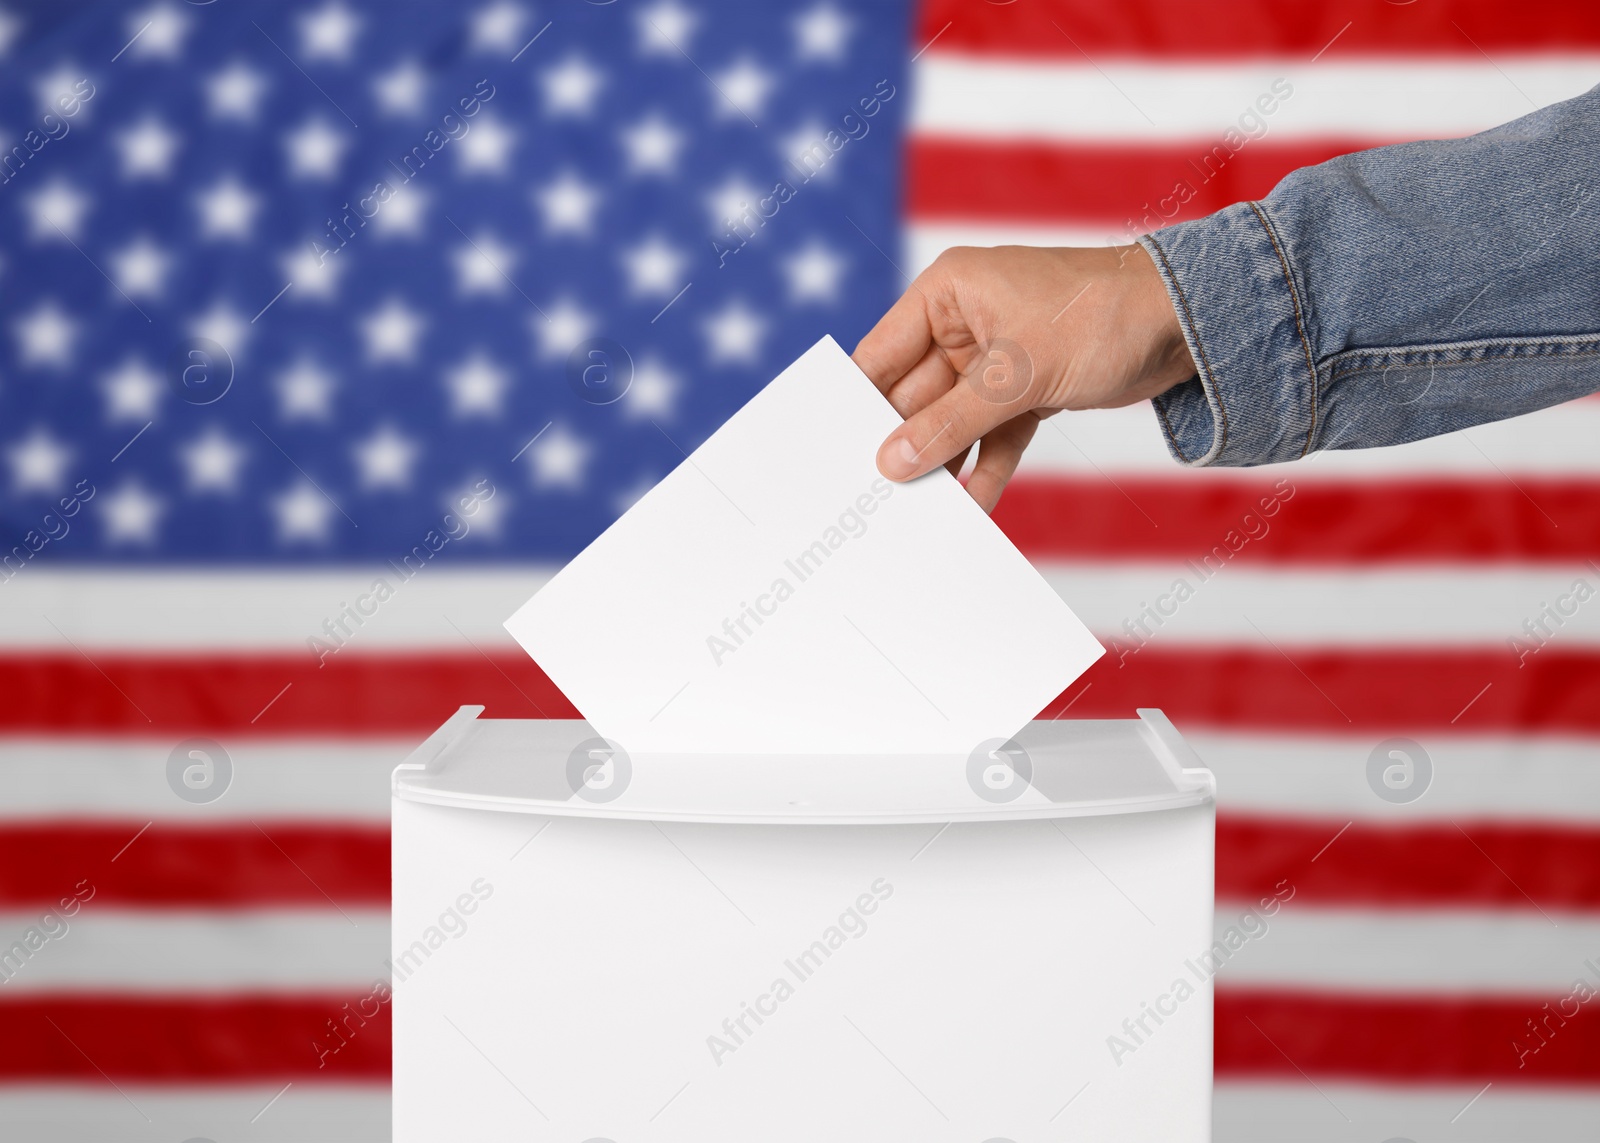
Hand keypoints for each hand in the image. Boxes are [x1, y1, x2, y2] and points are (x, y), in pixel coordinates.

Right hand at [852, 244, 1196, 511]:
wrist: (1188, 321)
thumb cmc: (1101, 314)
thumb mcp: (1016, 374)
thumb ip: (950, 422)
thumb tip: (893, 460)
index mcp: (946, 293)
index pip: (881, 355)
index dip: (859, 404)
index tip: (837, 452)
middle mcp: (963, 323)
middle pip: (913, 395)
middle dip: (904, 444)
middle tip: (879, 496)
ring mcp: (995, 359)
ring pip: (952, 420)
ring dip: (944, 461)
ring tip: (921, 510)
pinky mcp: (1027, 388)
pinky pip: (992, 434)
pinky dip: (985, 466)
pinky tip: (973, 504)